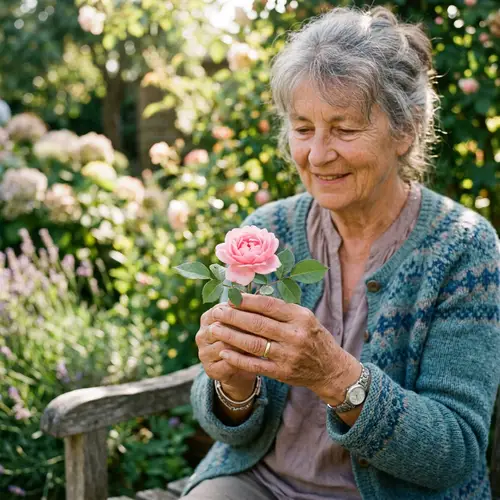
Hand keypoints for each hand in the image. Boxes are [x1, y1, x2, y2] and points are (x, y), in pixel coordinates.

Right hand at [196, 303, 257, 399]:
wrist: (239, 366)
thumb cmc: (244, 336)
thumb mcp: (243, 321)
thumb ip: (247, 308)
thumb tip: (260, 294)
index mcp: (208, 318)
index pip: (221, 310)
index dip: (240, 310)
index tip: (259, 310)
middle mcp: (202, 334)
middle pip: (221, 327)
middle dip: (242, 327)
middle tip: (264, 326)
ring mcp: (204, 353)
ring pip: (224, 346)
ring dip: (243, 344)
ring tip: (261, 341)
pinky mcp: (210, 369)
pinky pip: (227, 363)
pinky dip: (242, 360)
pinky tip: (255, 357)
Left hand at [209, 294, 358, 400]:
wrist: (330, 369)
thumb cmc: (313, 337)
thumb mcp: (304, 317)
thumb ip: (281, 309)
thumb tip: (250, 297)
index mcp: (301, 316)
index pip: (268, 306)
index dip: (247, 301)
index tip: (230, 298)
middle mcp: (295, 335)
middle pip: (258, 323)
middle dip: (234, 317)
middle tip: (217, 312)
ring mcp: (289, 355)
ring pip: (254, 344)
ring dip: (231, 336)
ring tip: (215, 330)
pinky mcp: (283, 373)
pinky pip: (256, 365)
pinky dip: (238, 359)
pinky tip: (224, 352)